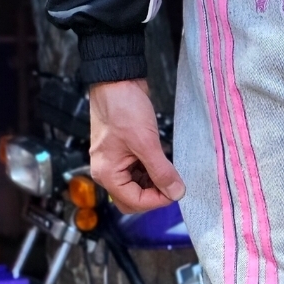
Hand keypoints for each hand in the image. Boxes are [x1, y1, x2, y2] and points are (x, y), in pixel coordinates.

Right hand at [88, 78, 184, 212]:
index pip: (134, 202)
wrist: (117, 81)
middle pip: (132, 199)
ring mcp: (114, 163)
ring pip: (136, 187)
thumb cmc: (124, 108)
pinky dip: (150, 173)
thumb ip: (161, 171)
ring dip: (154, 183)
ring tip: (169, 170)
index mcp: (107, 174)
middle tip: (173, 184)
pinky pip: (137, 173)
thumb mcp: (146, 142)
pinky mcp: (122, 154)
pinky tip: (162, 163)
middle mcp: (106, 172)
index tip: (176, 191)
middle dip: (154, 195)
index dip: (157, 200)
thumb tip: (176, 192)